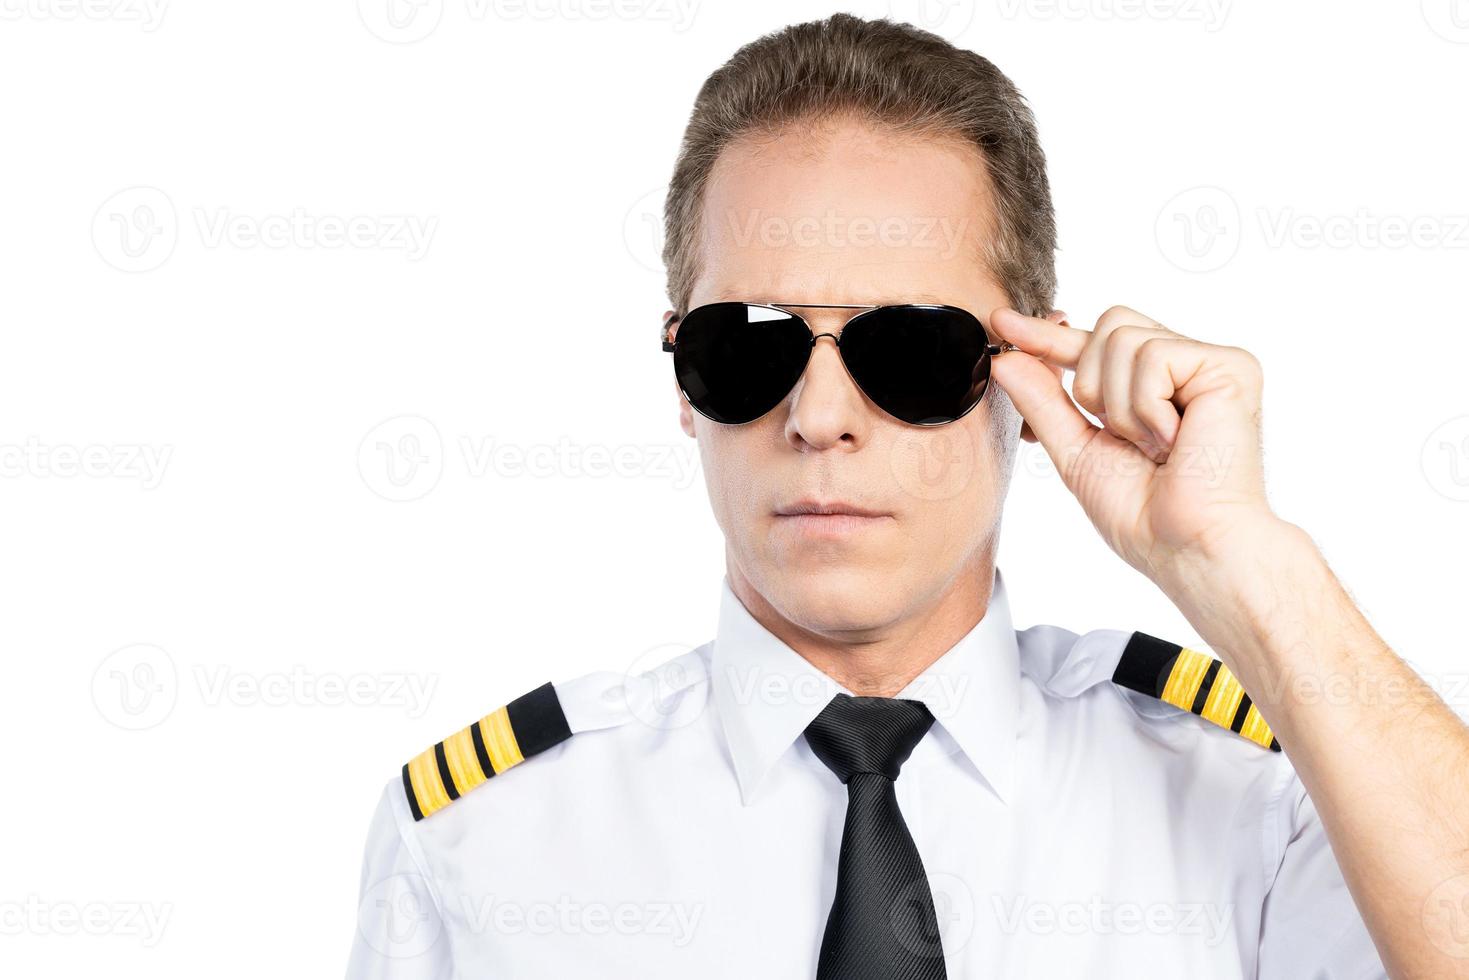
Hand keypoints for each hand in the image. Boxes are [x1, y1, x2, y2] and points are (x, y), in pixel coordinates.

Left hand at [989, 305, 1279, 581]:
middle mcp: (1184, 368)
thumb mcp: (1076, 451)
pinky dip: (1146, 407)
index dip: (1046, 335)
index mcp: (1152, 387)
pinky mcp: (1231, 366)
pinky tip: (1174, 440)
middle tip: (1125, 439)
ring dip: (1120, 407)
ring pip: (1123, 338)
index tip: (1001, 322)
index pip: (1092, 344)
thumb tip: (1005, 358)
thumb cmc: (1143, 514)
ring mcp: (1208, 364)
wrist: (1187, 547)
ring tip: (1155, 447)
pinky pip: (1154, 356)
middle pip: (1107, 326)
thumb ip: (1043, 402)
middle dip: (1092, 387)